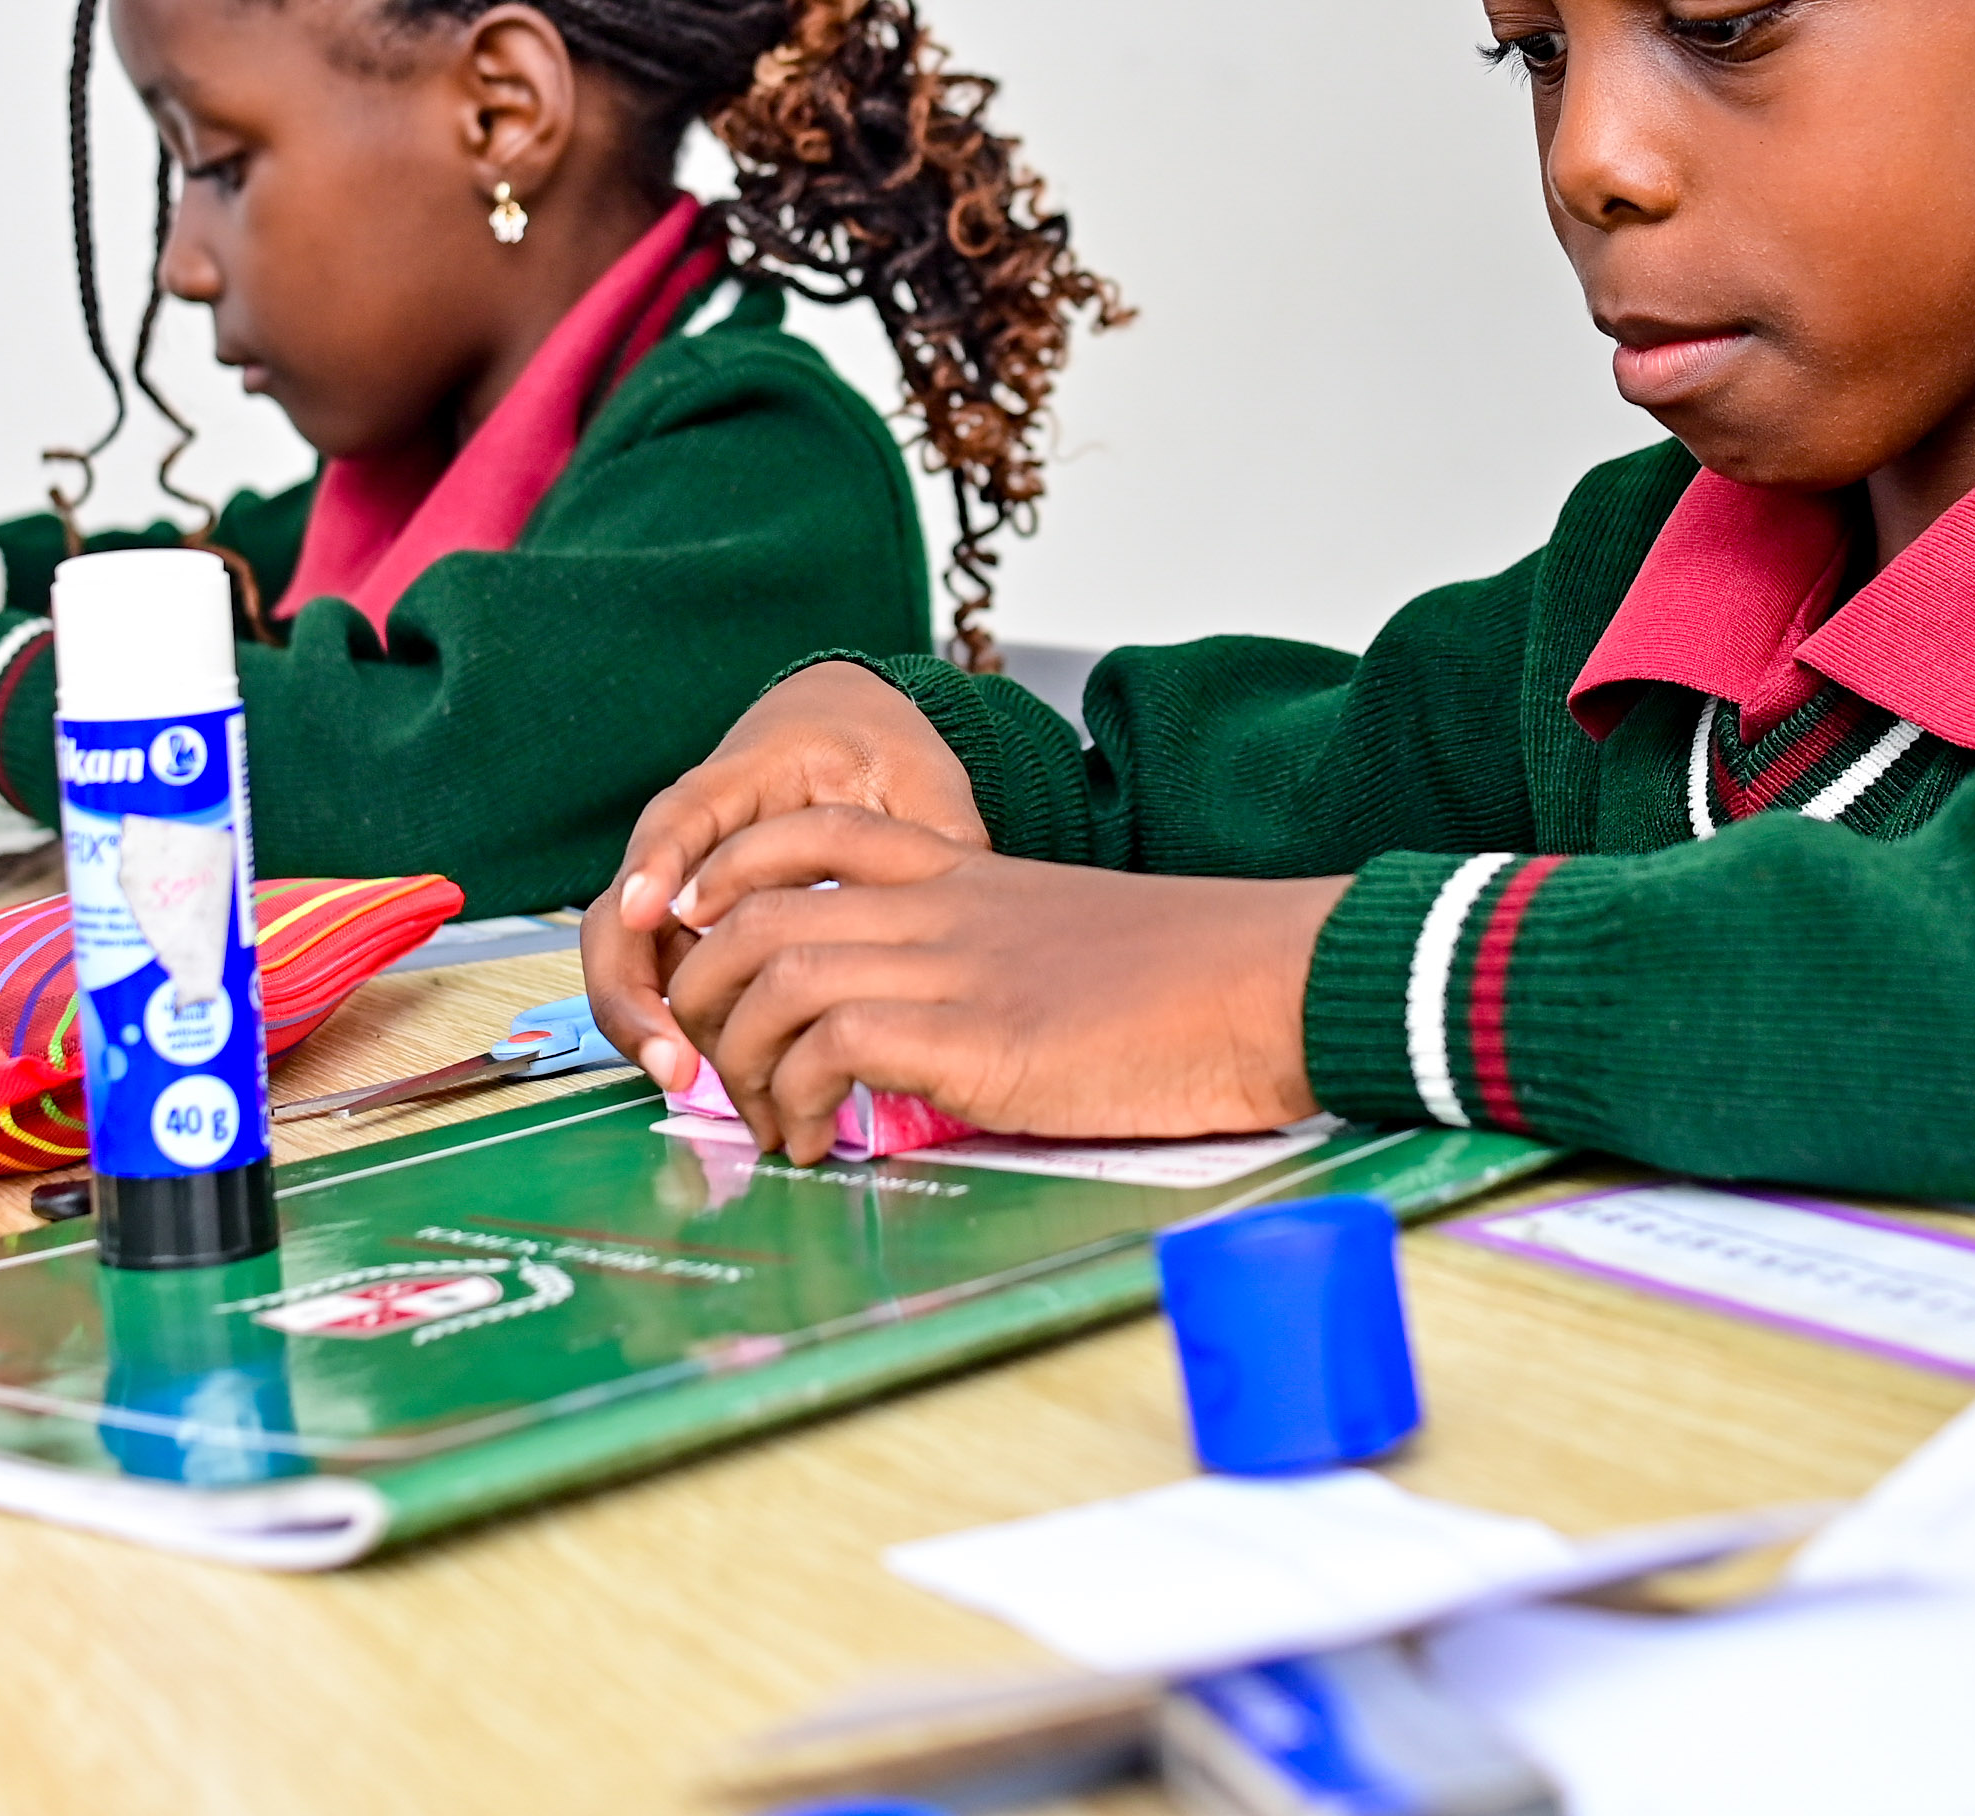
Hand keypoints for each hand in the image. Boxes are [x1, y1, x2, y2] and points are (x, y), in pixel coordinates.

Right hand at [583, 662, 987, 1089]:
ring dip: (647, 1022)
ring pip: (631, 956)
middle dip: (632, 990)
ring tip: (686, 1082)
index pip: (682, 816)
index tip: (651, 911)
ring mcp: (683, 884)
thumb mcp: (916, 777)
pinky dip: (680, 1027)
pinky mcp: (695, 925)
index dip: (660, 862)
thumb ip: (933, 835)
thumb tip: (960, 907)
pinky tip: (715, 1078)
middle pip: (624, 909)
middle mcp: (692, 835)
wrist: (847, 729)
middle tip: (673, 1060)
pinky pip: (666, 977)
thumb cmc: (879, 749)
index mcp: (744, 775)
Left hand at [652, 804, 1341, 1161]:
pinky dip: (797, 1098)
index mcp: (968, 875)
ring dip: (737, 1060)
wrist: (1279, 982)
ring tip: (762, 1123)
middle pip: (758, 913)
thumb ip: (989, 961)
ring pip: (776, 975)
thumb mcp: (1070, 941)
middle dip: (700, 992)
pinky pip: (833, 1045)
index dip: (728, 871)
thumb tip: (935, 1026)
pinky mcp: (981, 1039)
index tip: (695, 927)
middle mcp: (945, 910)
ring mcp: (959, 969)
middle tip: (707, 1066)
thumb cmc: (1197, 978)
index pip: (812, 832)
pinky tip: (818, 1143)